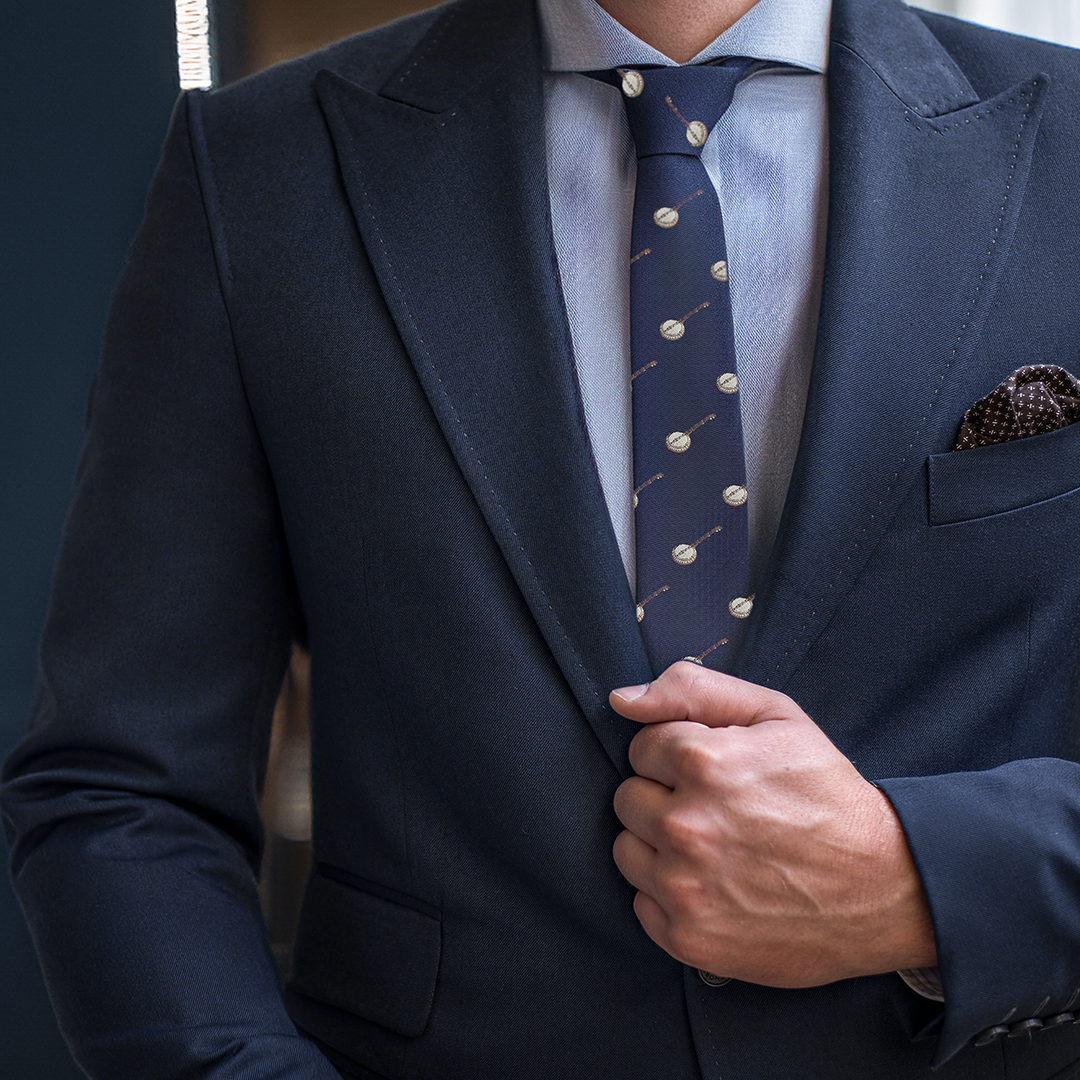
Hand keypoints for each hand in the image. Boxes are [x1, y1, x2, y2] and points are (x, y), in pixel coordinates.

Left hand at [609, 663, 937, 987]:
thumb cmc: (826, 794)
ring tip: (712, 848)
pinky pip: (642, 903)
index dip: (676, 757)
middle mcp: (685, 824)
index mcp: (702, 761)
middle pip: (627, 798)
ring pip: (627, 850)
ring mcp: (685, 886)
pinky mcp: (689, 937)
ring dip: (658, 847)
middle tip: (716, 811)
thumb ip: (692, 691)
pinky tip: (713, 885)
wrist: (884, 886)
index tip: (713, 773)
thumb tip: (622, 700)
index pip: (641, 749)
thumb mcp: (774, 715)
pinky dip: (668, 896)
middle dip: (663, 798)